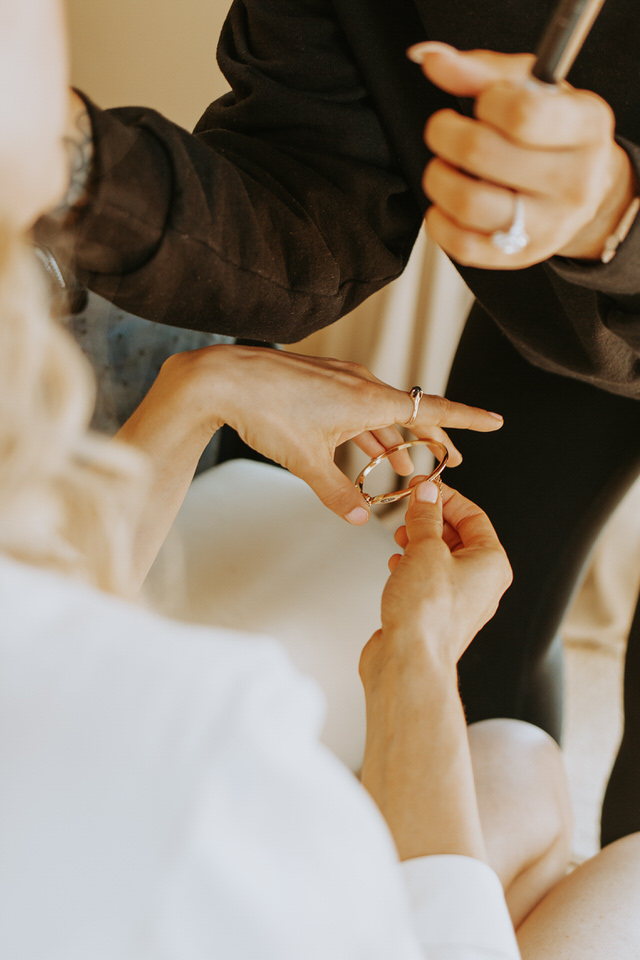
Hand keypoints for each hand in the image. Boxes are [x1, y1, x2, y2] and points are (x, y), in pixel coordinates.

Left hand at [165, 344, 503, 523]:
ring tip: (405, 466)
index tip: (497, 421)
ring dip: (395, 440)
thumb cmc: (265, 411)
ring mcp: (341, 381)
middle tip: (452, 461)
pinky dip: (367, 431)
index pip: (433, 409)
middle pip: (411, 413)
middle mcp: (361, 384)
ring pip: (381, 412)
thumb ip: (336, 491)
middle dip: (433, 438)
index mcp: (369, 399)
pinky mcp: (321, 383)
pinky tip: (363, 449)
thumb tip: (357, 518)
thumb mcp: (305, 460)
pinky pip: (357, 408)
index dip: (468, 419)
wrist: (223, 377)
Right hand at [359, 480, 510, 861]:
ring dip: (419, 542)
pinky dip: (412, 566)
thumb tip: (427, 495)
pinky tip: (396, 564)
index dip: (446, 498)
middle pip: (458, 536)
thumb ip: (425, 517)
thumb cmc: (425, 615)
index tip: (422, 487)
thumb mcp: (425, 549)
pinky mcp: (436, 615)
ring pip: (441, 558)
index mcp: (492, 564)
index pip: (474, 516)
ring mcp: (459, 601)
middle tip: (407, 511)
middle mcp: (482, 583)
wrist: (408, 662)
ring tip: (399, 537)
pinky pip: (428, 579)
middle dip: (430, 520)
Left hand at [407, 42, 636, 266]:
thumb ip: (482, 72)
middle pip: (483, 155)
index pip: (521, 114)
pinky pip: (464, 247)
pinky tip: (444, 205)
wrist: (584, 188)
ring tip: (443, 168)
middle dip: (445, 136)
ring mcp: (549, 224)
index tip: (481, 105)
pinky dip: (439, 223)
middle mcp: (573, 180)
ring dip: (438, 180)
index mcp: (585, 126)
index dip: (485, 104)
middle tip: (443, 132)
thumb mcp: (532, 90)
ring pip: (470, 203)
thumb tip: (435, 63)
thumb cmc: (553, 133)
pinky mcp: (522, 255)